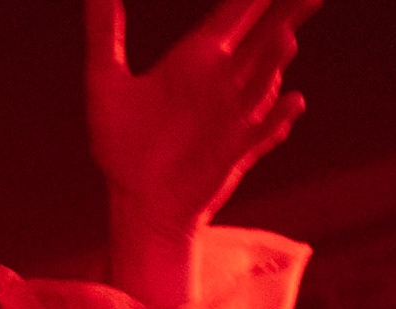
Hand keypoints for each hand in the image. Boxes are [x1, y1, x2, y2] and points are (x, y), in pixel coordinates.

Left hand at [87, 0, 316, 235]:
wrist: (136, 201)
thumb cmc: (122, 144)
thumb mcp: (106, 85)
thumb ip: (104, 34)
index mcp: (196, 60)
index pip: (233, 15)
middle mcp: (223, 83)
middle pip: (264, 40)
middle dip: (286, 15)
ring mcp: (234, 117)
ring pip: (261, 84)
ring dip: (273, 64)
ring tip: (283, 39)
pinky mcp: (234, 153)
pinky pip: (261, 134)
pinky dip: (275, 120)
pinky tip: (291, 104)